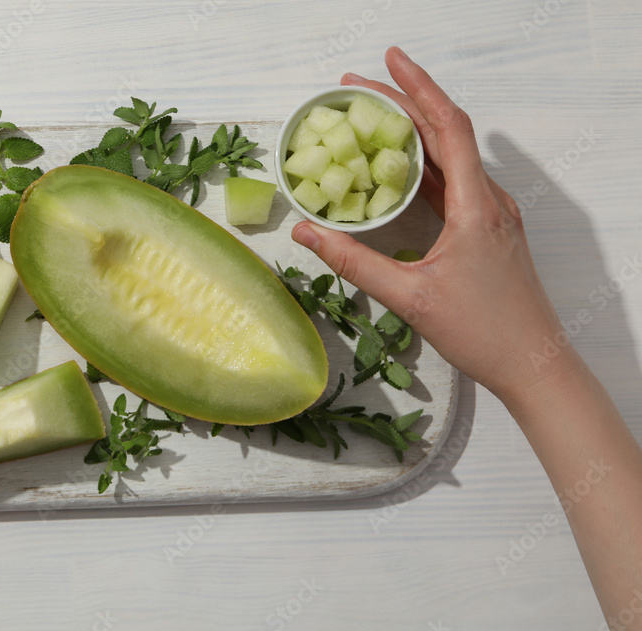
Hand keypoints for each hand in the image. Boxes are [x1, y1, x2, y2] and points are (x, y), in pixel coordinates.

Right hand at [291, 47, 568, 402]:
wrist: (532, 363)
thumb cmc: (481, 331)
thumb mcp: (409, 297)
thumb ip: (353, 261)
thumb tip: (306, 231)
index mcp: (475, 205)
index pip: (447, 126)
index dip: (417, 87)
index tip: (388, 60)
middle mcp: (488, 200)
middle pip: (445, 133)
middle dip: (402, 103)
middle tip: (356, 88)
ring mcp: (490, 214)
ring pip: (450, 156)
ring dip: (412, 133)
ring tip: (369, 119)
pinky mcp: (486, 230)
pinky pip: (453, 182)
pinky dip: (423, 165)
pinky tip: (396, 169)